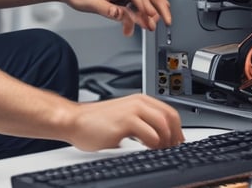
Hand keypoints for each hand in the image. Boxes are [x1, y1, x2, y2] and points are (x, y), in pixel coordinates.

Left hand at [56, 0, 170, 36]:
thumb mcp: (90, 2)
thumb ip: (108, 10)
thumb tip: (123, 16)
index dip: (147, 8)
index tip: (152, 19)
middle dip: (159, 8)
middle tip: (167, 21)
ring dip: (150, 13)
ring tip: (153, 26)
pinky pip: (133, 5)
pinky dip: (136, 16)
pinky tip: (132, 27)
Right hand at [65, 94, 183, 150]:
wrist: (74, 120)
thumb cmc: (95, 122)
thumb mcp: (123, 116)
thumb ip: (141, 122)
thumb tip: (160, 138)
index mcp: (140, 100)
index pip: (170, 112)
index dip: (177, 130)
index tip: (177, 143)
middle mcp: (138, 103)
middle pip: (170, 118)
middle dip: (175, 136)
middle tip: (171, 149)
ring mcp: (132, 111)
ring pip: (163, 126)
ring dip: (165, 142)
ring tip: (158, 151)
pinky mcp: (125, 122)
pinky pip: (150, 136)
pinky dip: (153, 146)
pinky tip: (146, 150)